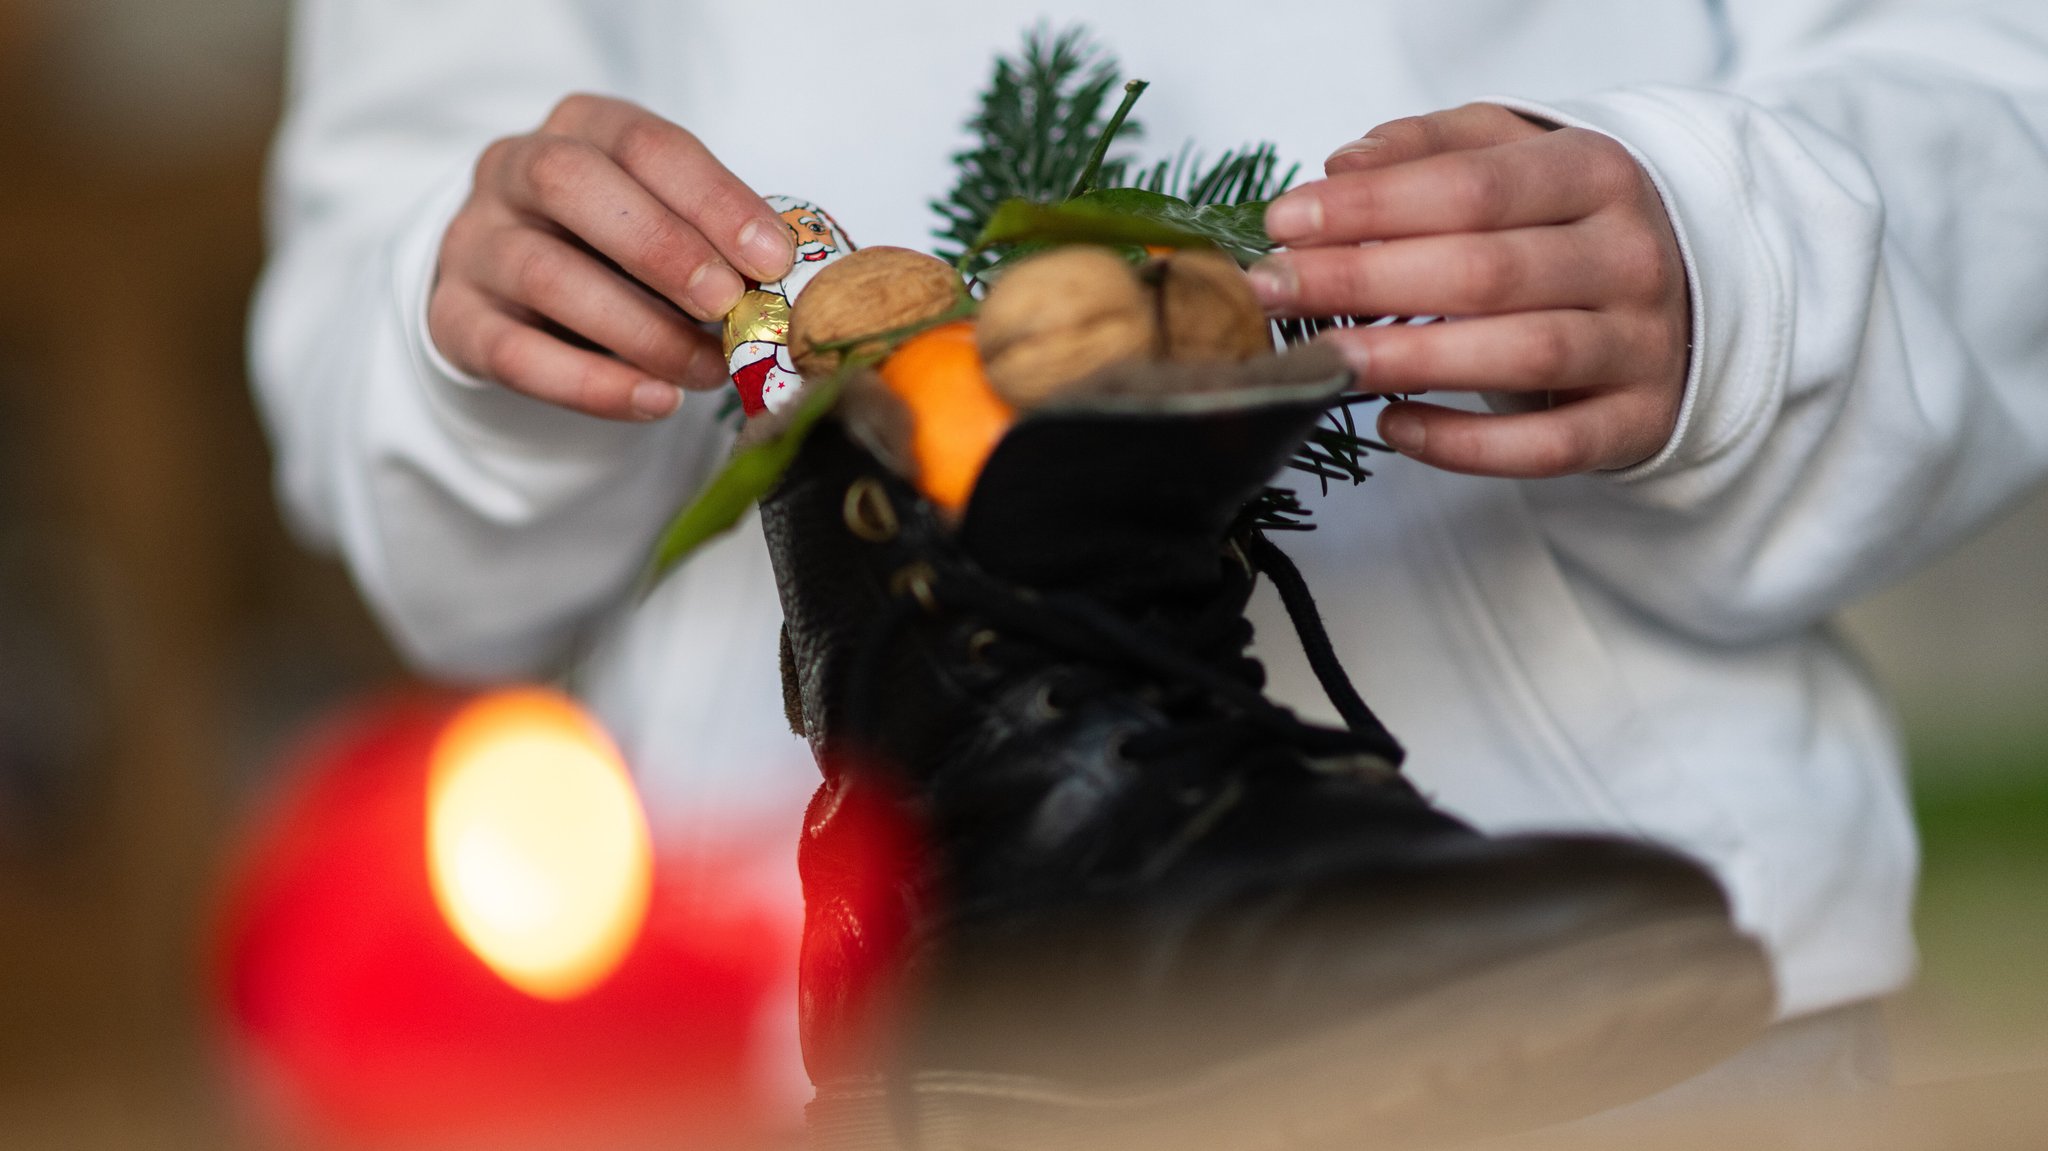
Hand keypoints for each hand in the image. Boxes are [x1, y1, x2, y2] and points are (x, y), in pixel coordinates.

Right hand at [428, 94, 795, 420]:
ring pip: (544, 274)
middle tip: (728, 304)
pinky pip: (516, 354)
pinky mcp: (454, 319)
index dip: (712, 198)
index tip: (772, 256)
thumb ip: (715, 240)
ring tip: (708, 369)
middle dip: (662, 247)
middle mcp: (512, 170)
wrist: (513, 291)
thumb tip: (788, 286)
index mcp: (580, 128)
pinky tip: (655, 401)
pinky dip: (593, 385)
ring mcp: (475, 244)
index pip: (644, 143)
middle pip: (571, 185)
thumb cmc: (613, 247)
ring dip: (641, 329)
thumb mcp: (663, 219)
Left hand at [1251, 103, 1688, 476]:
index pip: (1471, 185)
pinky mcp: (1635, 422)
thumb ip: (1430, 150)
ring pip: (1522, 354)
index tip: (1283, 224)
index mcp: (1595, 173)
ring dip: (1409, 359)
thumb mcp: (1514, 161)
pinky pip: (1549, 446)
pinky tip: (1395, 427)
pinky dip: (1466, 445)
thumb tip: (1342, 167)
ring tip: (1324, 360)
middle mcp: (1627, 256)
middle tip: (1271, 293)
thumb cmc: (1566, 229)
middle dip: (1363, 281)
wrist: (1688, 304)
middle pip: (1486, 270)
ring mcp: (1640, 344)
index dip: (1370, 207)